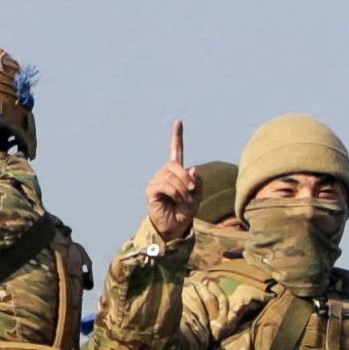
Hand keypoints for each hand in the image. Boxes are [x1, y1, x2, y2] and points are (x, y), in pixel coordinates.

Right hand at [141, 120, 197, 249]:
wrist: (174, 227)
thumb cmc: (185, 212)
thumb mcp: (197, 197)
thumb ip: (197, 183)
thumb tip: (192, 169)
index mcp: (176, 172)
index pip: (175, 151)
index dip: (177, 137)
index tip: (179, 122)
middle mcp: (164, 174)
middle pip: (174, 164)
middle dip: (185, 177)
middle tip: (191, 191)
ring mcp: (156, 181)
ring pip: (171, 176)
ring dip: (182, 189)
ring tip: (185, 201)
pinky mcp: (151, 190)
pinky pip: (164, 185)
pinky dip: (175, 193)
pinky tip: (177, 200)